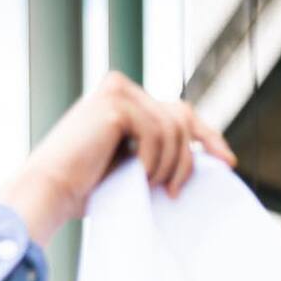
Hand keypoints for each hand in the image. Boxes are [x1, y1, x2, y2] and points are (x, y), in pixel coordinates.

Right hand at [0, 72, 237, 245]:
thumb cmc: (86, 188)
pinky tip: (138, 176)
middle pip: (181, 117)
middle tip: (177, 192)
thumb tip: (202, 155)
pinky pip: (157, 133)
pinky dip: (153, 160)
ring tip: (152, 188)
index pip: (179, 111)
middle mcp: (121, 88)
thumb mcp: (132, 166)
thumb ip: (157, 151)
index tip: (227, 162)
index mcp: (125, 100)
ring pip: (173, 128)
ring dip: (169, 165)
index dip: (208, 135)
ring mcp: (118, 91)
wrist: (52, 191)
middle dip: (188, 158)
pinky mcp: (115, 103)